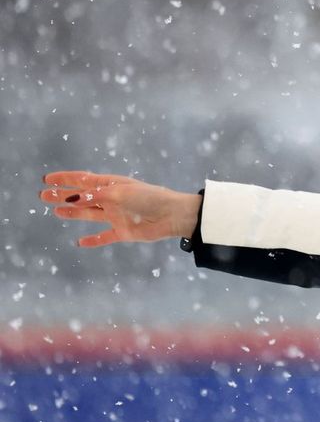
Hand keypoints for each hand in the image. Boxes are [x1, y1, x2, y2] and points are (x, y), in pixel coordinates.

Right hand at [40, 172, 200, 246]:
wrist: (173, 216)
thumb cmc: (149, 198)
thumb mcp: (120, 193)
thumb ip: (95, 195)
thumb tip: (71, 198)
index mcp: (112, 184)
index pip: (84, 180)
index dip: (65, 179)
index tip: (47, 179)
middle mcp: (112, 199)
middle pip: (82, 197)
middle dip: (62, 196)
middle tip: (43, 196)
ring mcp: (117, 215)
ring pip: (89, 214)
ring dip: (72, 213)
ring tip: (55, 211)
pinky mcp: (123, 231)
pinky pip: (104, 236)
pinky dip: (93, 240)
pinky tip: (80, 242)